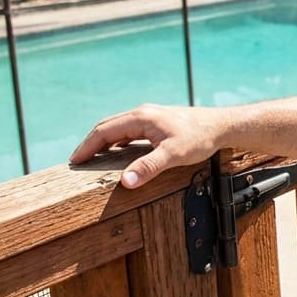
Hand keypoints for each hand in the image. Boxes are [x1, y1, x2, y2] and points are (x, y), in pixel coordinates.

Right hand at [69, 103, 227, 187]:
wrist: (222, 126)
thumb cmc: (200, 138)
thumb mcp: (173, 155)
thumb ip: (148, 167)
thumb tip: (124, 182)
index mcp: (141, 118)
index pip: (104, 131)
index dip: (87, 147)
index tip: (74, 161)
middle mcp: (142, 114)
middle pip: (107, 127)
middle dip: (91, 144)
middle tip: (77, 162)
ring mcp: (150, 117)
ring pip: (118, 128)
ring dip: (103, 142)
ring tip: (92, 159)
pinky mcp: (158, 123)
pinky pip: (130, 131)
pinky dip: (118, 141)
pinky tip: (118, 153)